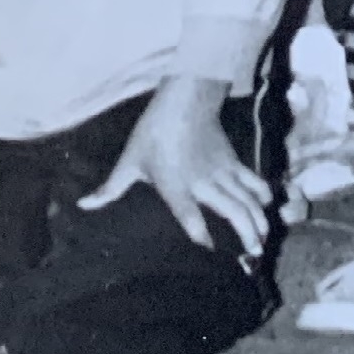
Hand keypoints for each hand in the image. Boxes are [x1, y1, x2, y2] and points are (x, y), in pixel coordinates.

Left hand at [82, 78, 269, 252]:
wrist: (185, 99)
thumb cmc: (154, 131)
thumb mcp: (130, 160)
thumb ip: (111, 188)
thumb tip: (83, 205)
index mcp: (175, 184)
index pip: (188, 213)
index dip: (199, 232)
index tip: (207, 250)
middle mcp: (202, 181)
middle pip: (232, 210)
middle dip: (246, 234)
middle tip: (254, 254)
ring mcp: (222, 171)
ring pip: (247, 199)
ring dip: (258, 221)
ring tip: (264, 242)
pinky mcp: (234, 161)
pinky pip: (253, 182)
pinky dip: (263, 196)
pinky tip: (269, 210)